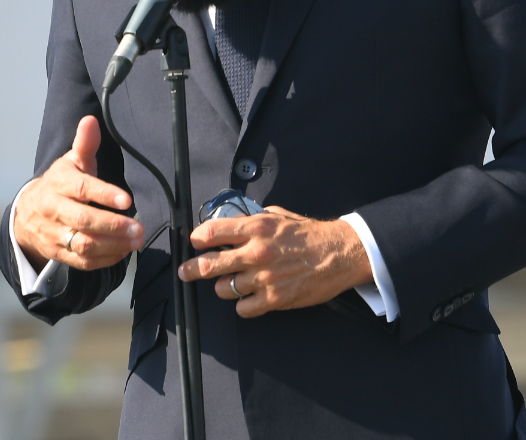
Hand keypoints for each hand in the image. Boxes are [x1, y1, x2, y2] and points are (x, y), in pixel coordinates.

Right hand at [13, 116, 142, 271]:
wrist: (26, 213)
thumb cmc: (60, 184)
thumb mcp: (71, 162)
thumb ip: (84, 144)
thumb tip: (90, 120)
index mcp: (58, 183)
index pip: (81, 189)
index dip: (104, 195)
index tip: (127, 200)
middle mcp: (53, 210)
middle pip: (83, 221)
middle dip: (113, 226)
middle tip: (139, 228)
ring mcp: (53, 234)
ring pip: (83, 244)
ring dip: (113, 245)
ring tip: (136, 240)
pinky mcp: (57, 253)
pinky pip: (82, 262)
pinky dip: (105, 259)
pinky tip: (123, 251)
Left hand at [177, 206, 371, 317]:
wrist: (340, 254)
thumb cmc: (311, 235)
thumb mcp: (280, 217)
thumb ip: (255, 220)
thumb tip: (234, 223)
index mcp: (257, 228)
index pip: (213, 231)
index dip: (198, 238)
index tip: (195, 242)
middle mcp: (256, 252)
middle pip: (210, 264)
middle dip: (192, 269)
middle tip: (185, 272)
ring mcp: (264, 278)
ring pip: (224, 289)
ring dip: (225, 286)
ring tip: (233, 282)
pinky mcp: (274, 299)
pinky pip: (243, 308)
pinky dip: (244, 304)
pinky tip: (250, 297)